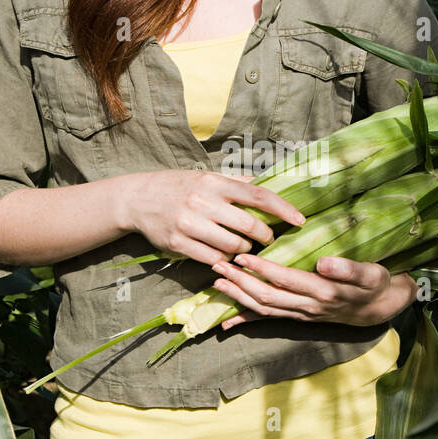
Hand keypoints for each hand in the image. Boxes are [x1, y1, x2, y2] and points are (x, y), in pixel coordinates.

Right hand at [112, 170, 304, 267]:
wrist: (137, 199)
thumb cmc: (179, 186)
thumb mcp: (207, 178)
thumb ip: (238, 184)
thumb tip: (273, 184)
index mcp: (215, 183)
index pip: (258, 196)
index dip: (283, 209)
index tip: (300, 220)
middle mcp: (203, 201)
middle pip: (249, 227)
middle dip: (265, 237)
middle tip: (268, 239)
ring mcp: (189, 224)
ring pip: (233, 247)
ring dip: (245, 251)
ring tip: (244, 247)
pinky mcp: (178, 244)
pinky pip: (213, 260)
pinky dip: (224, 260)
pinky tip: (225, 255)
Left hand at [210, 254, 418, 329]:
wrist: (378, 309)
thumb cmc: (374, 285)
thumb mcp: (371, 274)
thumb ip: (349, 269)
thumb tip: (323, 263)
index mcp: (322, 292)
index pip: (285, 280)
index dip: (261, 269)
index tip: (241, 257)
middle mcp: (307, 307)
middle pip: (266, 296)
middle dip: (240, 282)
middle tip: (218, 265)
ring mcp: (300, 314)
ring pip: (262, 309)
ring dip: (238, 297)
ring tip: (217, 282)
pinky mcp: (297, 317)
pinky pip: (268, 320)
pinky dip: (246, 320)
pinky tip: (227, 322)